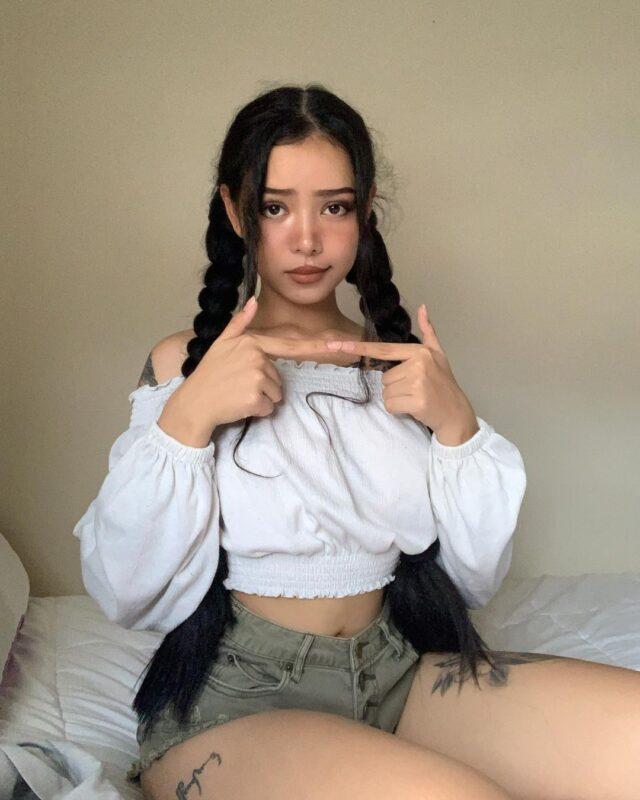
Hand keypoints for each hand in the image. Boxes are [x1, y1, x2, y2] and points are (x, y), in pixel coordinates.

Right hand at [179, 297, 368, 429]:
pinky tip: (238, 405)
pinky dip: (256, 410)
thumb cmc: (208, 374)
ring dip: (261, 398)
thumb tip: (253, 301)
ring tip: (238, 394)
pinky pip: (268, 407)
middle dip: (264, 385)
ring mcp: (256, 377)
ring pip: (276, 394)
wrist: (193, 403)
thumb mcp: (221, 344)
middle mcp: (257, 357)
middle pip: (279, 378)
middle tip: (239, 385)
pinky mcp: (255, 397)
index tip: (341, 345)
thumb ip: (240, 324)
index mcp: (252, 343)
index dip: (318, 347)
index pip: (290, 346)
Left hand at [325, 304, 479, 443]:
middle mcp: (418, 364)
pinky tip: (415, 407)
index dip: (358, 347)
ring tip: (416, 397)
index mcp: (419, 352)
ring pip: (386, 392)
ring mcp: (417, 382)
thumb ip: (428, 332)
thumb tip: (423, 307)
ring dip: (397, 399)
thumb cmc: (444, 383)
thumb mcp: (438, 354)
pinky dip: (399, 409)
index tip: (337, 345)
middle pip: (384, 377)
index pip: (383, 349)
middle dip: (396, 386)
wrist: (455, 412)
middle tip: (415, 389)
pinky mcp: (415, 400)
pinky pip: (390, 405)